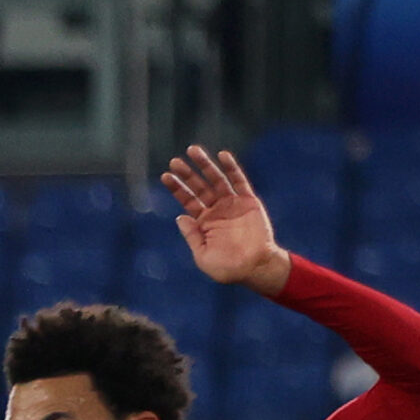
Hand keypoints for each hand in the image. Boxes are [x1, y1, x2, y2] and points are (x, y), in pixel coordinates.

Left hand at [162, 145, 290, 295]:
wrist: (254, 268)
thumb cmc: (227, 268)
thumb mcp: (202, 255)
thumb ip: (192, 235)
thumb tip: (179, 217)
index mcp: (204, 223)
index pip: (188, 201)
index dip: (177, 188)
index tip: (165, 176)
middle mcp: (217, 210)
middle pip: (199, 187)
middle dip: (187, 174)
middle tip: (175, 161)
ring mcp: (232, 204)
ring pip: (216, 180)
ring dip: (205, 165)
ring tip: (193, 151)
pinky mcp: (248, 202)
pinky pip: (239, 181)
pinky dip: (231, 168)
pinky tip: (222, 155)